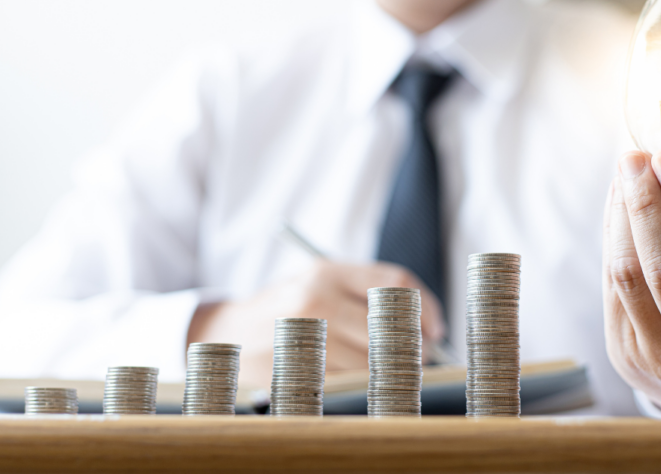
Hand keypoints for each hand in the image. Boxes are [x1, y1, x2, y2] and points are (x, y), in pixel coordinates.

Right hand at [188, 260, 445, 388]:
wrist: (224, 332)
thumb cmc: (288, 309)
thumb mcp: (320, 283)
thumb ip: (368, 296)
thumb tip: (429, 331)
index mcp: (326, 271)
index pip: (396, 285)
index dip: (426, 311)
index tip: (436, 331)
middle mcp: (314, 299)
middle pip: (389, 329)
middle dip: (411, 350)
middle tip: (417, 359)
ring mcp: (300, 336)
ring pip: (371, 364)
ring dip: (386, 375)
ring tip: (382, 373)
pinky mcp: (290, 371)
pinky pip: (344, 386)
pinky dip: (358, 389)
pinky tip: (353, 383)